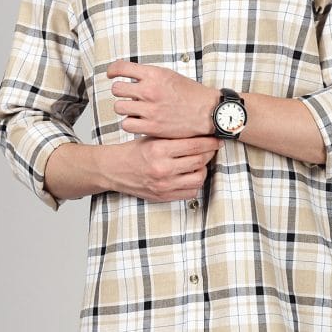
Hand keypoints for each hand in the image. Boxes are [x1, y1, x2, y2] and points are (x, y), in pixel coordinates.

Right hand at [105, 136, 221, 201]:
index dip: (210, 142)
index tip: (216, 139)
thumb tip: (201, 134)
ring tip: (201, 161)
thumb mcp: (152, 138)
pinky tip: (191, 174)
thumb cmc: (134, 151)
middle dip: (210, 153)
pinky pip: (190, 192)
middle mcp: (162, 168)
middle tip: (212, 148)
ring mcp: (164, 185)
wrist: (115, 170)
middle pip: (199, 161)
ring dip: (203, 168)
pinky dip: (195, 183)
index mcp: (159, 150)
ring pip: (199, 178)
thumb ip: (174, 137)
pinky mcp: (164, 196)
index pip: (194, 146)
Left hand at [107, 60, 219, 138]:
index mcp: (154, 74)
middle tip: (127, 95)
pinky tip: (138, 121)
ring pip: (119, 107)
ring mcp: (150, 110)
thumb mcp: (170, 75)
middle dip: (120, 92)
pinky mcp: (151, 127)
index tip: (112, 74)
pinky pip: (126, 124)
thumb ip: (150, 75)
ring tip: (134, 109)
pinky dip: (130, 123)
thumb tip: (131, 76)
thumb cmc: (191, 94)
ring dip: (124, 108)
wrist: (208, 112)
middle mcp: (150, 91)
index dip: (112, 70)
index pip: (122, 68)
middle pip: (116, 89)